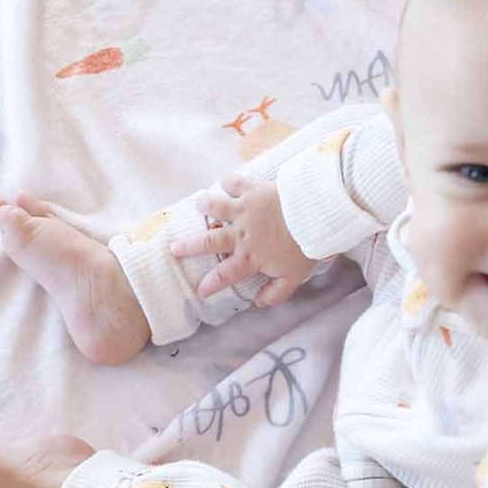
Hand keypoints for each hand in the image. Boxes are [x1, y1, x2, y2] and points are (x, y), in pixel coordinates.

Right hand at [169, 174, 314, 305]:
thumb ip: (275, 293)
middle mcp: (240, 234)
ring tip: (197, 205)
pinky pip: (235, 183)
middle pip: (209, 241)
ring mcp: (244, 210)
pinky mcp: (252, 190)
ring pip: (216, 207)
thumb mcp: (293, 278)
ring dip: (205, 205)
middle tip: (174, 248)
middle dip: (189, 246)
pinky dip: (228, 182)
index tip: (200, 291)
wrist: (313, 215)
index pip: (224, 275)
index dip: (210, 284)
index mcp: (249, 258)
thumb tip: (259, 304)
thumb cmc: (304, 247)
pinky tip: (224, 183)